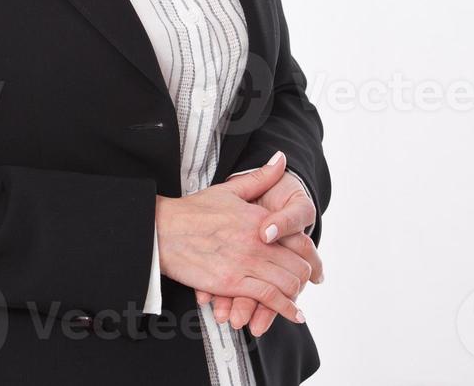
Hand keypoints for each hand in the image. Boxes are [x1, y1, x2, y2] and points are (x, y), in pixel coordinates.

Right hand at [155, 151, 312, 326]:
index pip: (300, 240)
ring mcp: (246, 262)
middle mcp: (257, 240)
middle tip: (302, 285)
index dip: (310, 256)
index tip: (313, 265)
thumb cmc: (190, 211)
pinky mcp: (232, 282)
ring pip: (288, 284)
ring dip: (295, 295)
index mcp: (259, 218)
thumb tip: (281, 159)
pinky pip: (269, 298)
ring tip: (296, 300)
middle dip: (303, 278)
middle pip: (298, 266)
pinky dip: (286, 309)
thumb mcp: (228, 190)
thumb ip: (259, 178)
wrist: (160, 229)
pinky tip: (293, 314)